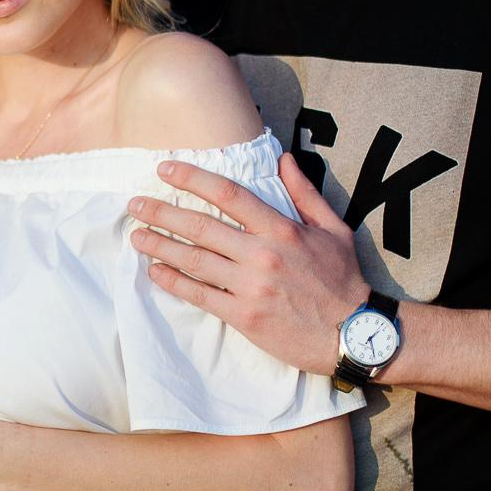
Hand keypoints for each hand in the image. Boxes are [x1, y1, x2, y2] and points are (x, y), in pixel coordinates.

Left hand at [130, 151, 369, 374]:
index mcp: (282, 229)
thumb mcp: (334, 228)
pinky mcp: (244, 317)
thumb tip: (284, 158)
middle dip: (162, 212)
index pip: (228, 195)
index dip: (192, 179)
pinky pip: (200, 296)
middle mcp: (262, 254)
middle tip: (135, 204)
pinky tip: (154, 272)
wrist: (354, 332)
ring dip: (160, 246)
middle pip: (201, 226)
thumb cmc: (344, 279)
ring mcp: (251, 287)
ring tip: (136, 236)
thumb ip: (304, 193)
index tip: (165, 169)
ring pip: (194, 260)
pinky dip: (173, 282)